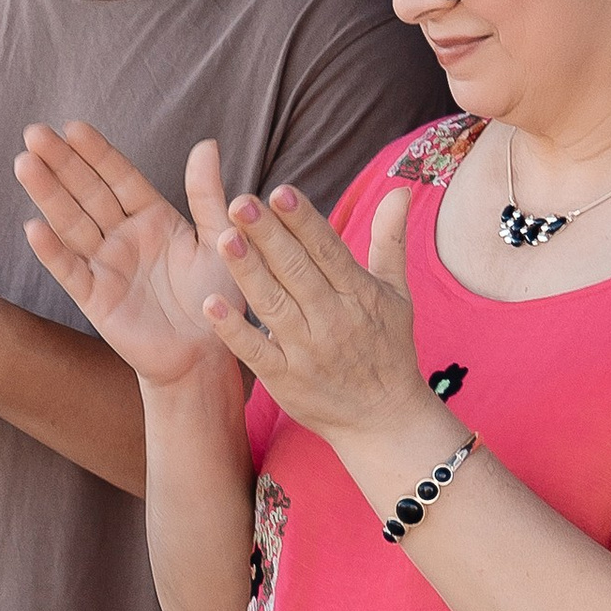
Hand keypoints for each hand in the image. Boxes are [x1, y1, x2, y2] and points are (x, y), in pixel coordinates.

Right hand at [16, 123, 244, 389]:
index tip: (73, 126)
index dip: (96, 152)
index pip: (119, 177)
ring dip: (48, 194)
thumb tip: (206, 144)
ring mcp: (105, 265)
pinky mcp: (95, 298)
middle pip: (87, 192)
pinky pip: (70, 271)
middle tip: (34, 132)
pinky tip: (33, 227)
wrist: (205, 355)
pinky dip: (52, 251)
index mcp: (153, 217)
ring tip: (25, 164)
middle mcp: (123, 236)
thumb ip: (207, 195)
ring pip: (71, 223)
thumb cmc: (218, 298)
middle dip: (61, 163)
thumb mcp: (221, 239)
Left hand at [201, 174, 434, 449]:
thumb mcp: (397, 294)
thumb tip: (399, 190)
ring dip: (248, 272)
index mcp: (358, 293)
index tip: (280, 192)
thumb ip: (391, 241)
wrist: (384, 420)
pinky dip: (234, 329)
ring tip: (224, 238)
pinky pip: (255, 351)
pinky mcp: (284, 380)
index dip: (303, 221)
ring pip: (273, 305)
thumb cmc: (388, 349)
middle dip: (269, 236)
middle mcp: (333, 319)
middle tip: (240, 202)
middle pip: (296, 271)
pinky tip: (210, 304)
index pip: (327, 249)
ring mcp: (306, 351)